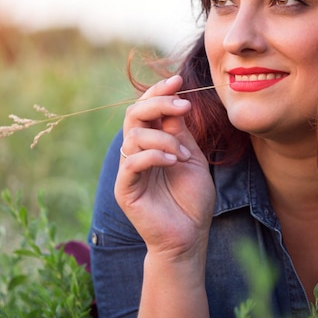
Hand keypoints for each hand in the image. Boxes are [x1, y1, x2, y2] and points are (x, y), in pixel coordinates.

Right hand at [115, 75, 215, 261]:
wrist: (189, 236)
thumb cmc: (192, 199)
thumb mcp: (191, 157)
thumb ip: (179, 133)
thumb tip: (176, 101)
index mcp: (152, 143)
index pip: (147, 110)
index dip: (159, 92)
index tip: (178, 81)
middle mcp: (137, 153)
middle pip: (134, 115)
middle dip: (158, 104)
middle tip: (182, 105)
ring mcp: (129, 170)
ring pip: (134, 136)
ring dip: (163, 139)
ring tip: (183, 155)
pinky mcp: (126, 188)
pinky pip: (133, 162)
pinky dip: (154, 155)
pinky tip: (174, 161)